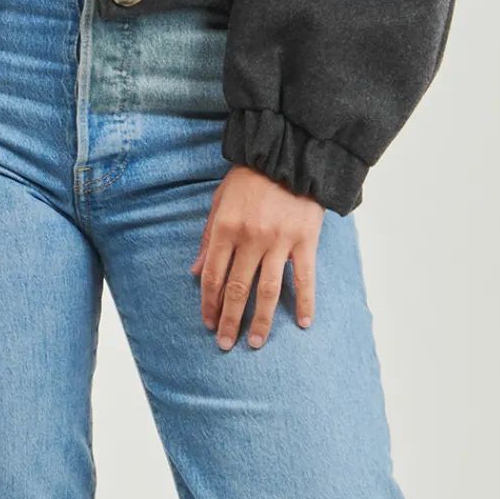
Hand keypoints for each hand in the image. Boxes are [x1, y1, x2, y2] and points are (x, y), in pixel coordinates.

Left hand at [190, 165, 323, 349]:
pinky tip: (302, 323)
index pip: (212, 275)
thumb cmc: (250, 178)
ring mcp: (279, 241)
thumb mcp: (220, 201)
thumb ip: (208, 238)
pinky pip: (305, 278)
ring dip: (260, 321)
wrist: (288, 154)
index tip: (208, 322)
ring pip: (267, 291)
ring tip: (254, 343)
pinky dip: (304, 303)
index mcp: (226, 227)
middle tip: (225, 344)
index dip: (208, 302)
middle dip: (229, 320)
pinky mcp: (305, 240)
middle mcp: (250, 238)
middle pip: (237, 289)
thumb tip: (195, 272)